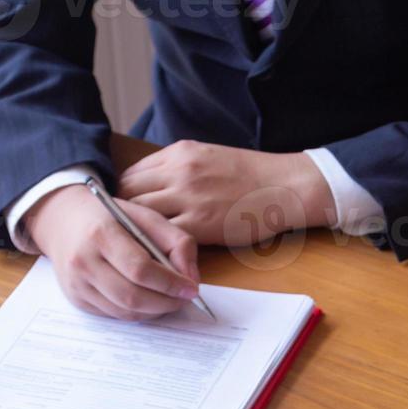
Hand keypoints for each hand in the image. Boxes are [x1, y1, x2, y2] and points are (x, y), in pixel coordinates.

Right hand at [24, 183, 200, 319]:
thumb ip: (176, 242)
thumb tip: (190, 278)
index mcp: (101, 233)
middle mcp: (84, 261)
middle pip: (132, 296)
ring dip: (154, 311)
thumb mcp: (146, 216)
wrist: (63, 221)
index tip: (191, 289)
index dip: (170, 283)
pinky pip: (114, 315)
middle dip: (166, 303)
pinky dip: (137, 312)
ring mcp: (77, 284)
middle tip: (184, 299)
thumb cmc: (110, 218)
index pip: (140, 269)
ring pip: (125, 311)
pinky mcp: (77, 299)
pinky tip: (148, 301)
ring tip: (169, 300)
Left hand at [118, 141, 333, 245]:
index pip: (130, 174)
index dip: (124, 196)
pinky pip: (165, 236)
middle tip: (128, 234)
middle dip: (125, 216)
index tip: (126, 212)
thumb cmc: (250, 176)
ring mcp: (189, 198)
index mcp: (178, 154)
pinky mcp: (201, 223)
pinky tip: (160, 255)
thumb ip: (176, 169)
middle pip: (128, 195)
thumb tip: (149, 187)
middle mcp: (178, 172)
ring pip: (142, 216)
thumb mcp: (207, 157)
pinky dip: (158, 247)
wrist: (283, 187)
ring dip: (138, 234)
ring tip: (141, 246)